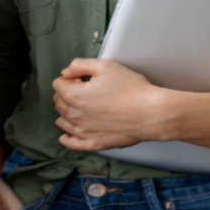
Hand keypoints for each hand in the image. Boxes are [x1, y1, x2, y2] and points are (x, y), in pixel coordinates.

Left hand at [52, 58, 168, 151]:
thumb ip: (80, 65)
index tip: (80, 79)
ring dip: (67, 112)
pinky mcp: (93, 143)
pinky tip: (67, 135)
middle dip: (67, 93)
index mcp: (75, 95)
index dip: (69, 78)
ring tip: (82, 107)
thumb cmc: (132, 90)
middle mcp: (75, 115)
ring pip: (63, 121)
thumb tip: (66, 72)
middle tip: (85, 90)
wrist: (151, 113)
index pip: (58, 84)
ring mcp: (83, 132)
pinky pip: (71, 143)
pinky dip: (67, 138)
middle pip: (59, 102)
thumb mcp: (105, 66)